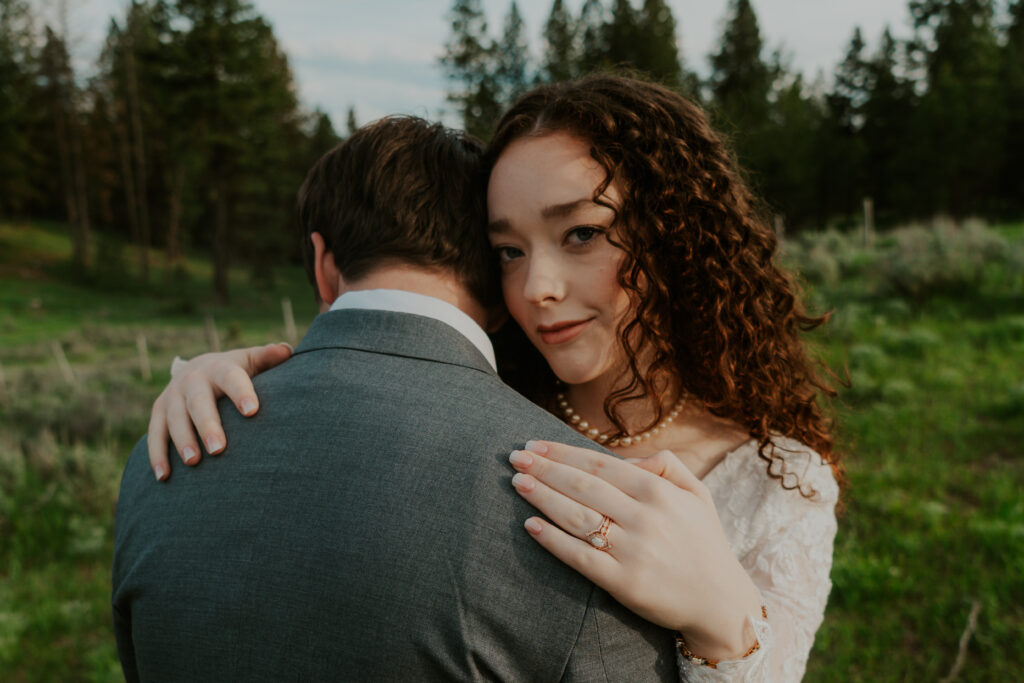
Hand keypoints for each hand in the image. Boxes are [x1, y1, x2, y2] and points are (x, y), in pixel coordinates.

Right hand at [146, 343, 291, 479]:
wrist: (196, 370)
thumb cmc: (234, 371)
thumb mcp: (250, 360)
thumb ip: (268, 358)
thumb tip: (287, 350)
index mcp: (219, 368)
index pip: (231, 378)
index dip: (241, 393)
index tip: (252, 411)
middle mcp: (192, 380)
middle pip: (198, 402)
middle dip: (207, 425)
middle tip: (219, 449)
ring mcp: (172, 396)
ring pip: (174, 419)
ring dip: (182, 441)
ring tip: (194, 462)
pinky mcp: (158, 413)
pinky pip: (155, 434)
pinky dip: (157, 455)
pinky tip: (164, 476)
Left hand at [508, 441, 762, 660]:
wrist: (721, 603)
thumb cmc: (705, 544)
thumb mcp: (699, 495)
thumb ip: (668, 466)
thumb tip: (630, 458)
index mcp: (660, 493)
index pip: (600, 465)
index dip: (565, 452)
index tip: (536, 443)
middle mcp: (645, 518)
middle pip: (583, 486)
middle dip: (545, 468)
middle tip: (516, 456)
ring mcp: (633, 551)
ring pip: (577, 517)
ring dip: (543, 497)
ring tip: (518, 482)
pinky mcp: (624, 583)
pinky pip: (580, 557)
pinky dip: (553, 540)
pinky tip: (531, 525)